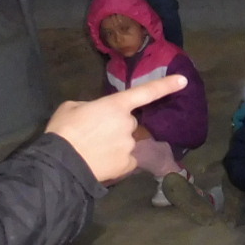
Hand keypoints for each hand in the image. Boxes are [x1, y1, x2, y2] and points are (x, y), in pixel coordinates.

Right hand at [45, 75, 188, 182]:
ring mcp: (130, 145)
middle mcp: (128, 124)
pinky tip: (101, 161)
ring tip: (94, 149)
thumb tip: (97, 114)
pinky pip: (127, 158)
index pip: (145, 92)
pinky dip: (117, 159)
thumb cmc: (63, 131)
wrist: (61, 163)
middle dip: (116, 126)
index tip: (183, 81)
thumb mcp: (72, 107)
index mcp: (115, 105)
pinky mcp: (129, 163)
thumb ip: (91, 107)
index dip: (165, 86)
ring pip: (127, 141)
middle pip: (129, 122)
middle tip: (94, 134)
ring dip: (115, 143)